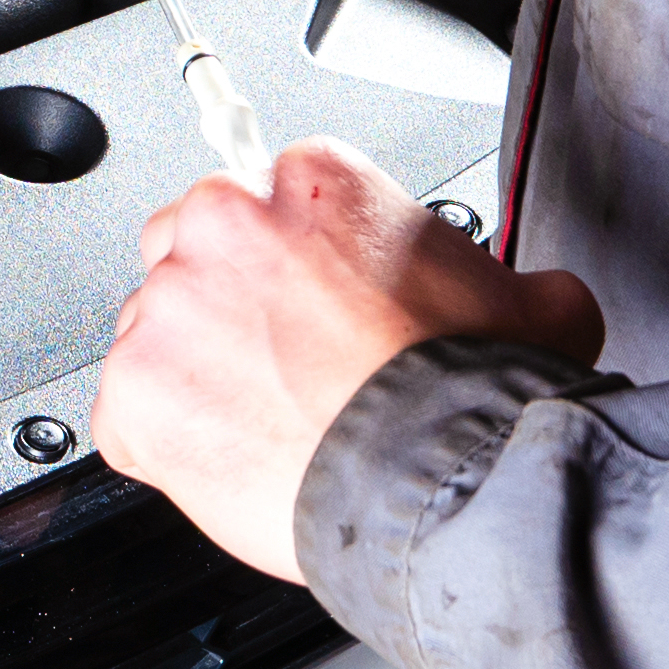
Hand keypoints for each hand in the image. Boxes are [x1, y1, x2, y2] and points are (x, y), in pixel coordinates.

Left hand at [92, 141, 602, 583]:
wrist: (435, 486)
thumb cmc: (469, 400)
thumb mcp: (534, 308)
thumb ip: (515, 282)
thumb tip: (542, 301)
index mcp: (314, 182)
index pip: (272, 190)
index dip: (295, 254)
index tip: (314, 294)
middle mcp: (227, 225)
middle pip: (193, 239)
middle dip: (227, 294)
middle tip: (280, 355)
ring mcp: (170, 309)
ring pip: (155, 325)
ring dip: (196, 365)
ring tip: (265, 418)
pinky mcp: (134, 394)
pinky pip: (126, 411)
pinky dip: (164, 438)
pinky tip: (228, 458)